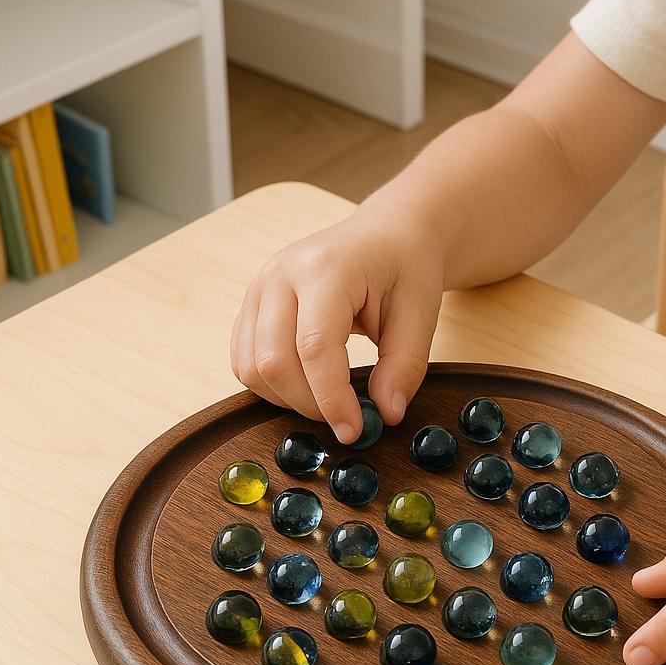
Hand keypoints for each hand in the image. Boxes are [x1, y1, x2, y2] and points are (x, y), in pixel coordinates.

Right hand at [230, 211, 443, 443]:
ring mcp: (259, 287)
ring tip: (328, 400)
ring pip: (250, 366)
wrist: (387, 233)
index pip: (314, 346)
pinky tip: (307, 386)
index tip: (354, 430)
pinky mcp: (251, 304)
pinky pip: (243, 360)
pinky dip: (271, 386)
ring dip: (286, 399)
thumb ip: (405, 365)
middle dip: (309, 404)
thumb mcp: (422, 313)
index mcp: (326, 268)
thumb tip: (386, 414)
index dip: (331, 398)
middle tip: (346, 419)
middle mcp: (281, 274)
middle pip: (273, 360)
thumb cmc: (405, 267)